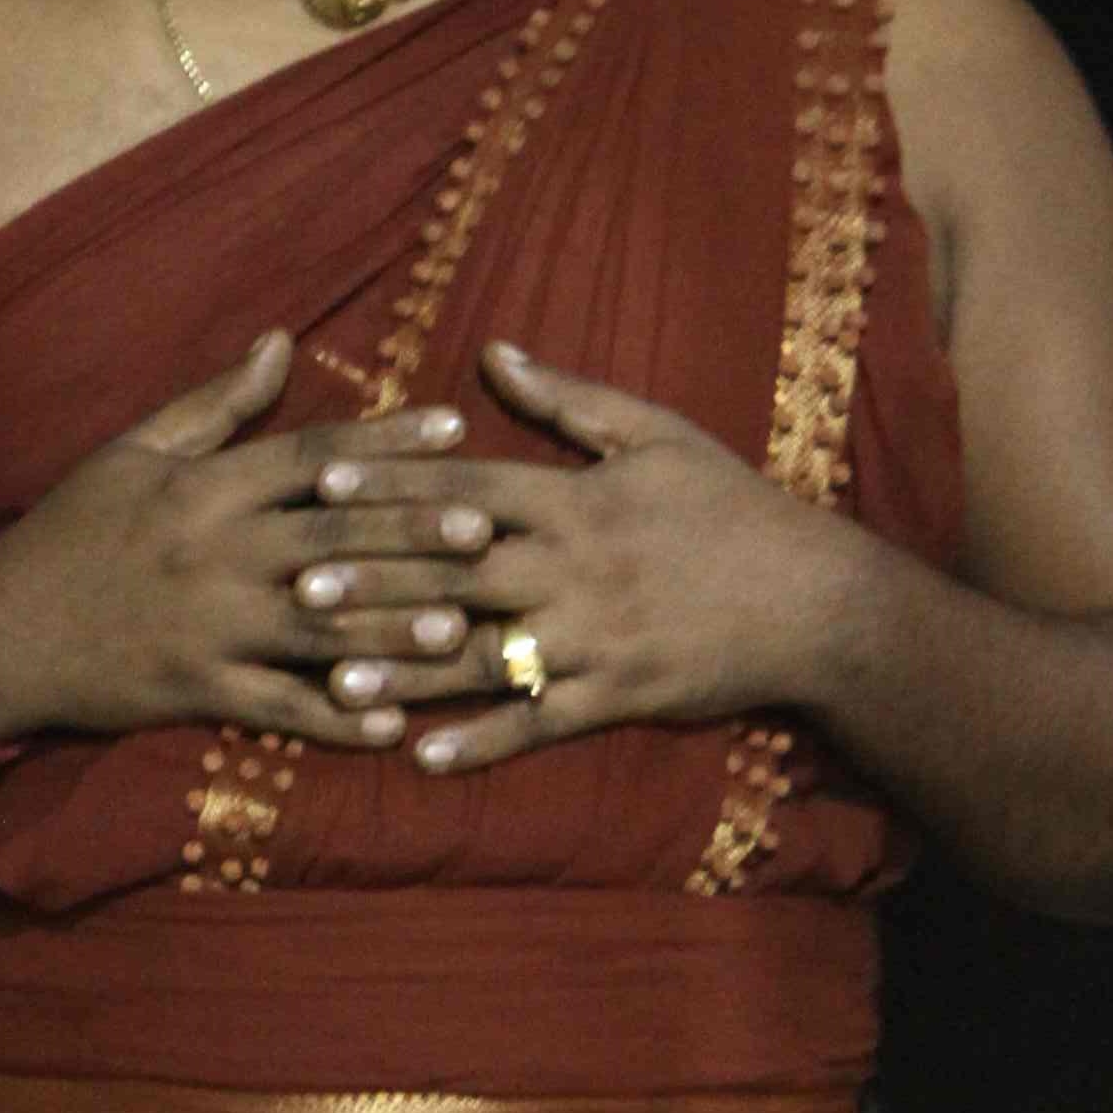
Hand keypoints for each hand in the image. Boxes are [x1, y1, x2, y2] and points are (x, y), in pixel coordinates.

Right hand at [0, 336, 482, 753]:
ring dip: (392, 632)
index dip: (387, 439)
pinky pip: (276, 708)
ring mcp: (207, 625)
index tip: (455, 426)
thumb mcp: (135, 452)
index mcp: (205, 487)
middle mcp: (214, 552)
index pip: (311, 454)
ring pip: (316, 628)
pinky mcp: (195, 689)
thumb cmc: (71, 532)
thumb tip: (281, 343)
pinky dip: (333, 719)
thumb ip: (215, 404)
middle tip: (487, 532)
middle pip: (330, 538)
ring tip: (463, 632)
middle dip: (413, 534)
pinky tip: (391, 726)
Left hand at [290, 339, 844, 772]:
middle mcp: (574, 569)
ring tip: (335, 685)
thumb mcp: (657, 434)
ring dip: (407, 673)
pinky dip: (482, 743)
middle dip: (375, 580)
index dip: (392, 480)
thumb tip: (491, 354)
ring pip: (483, 657)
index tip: (323, 478)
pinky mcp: (616, 697)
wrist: (814, 600)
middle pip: (456, 573)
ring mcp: (593, 639)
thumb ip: (566, 400)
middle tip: (298, 585)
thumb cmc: (731, 508)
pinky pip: (537, 724)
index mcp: (576, 500)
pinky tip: (421, 758)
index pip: (467, 487)